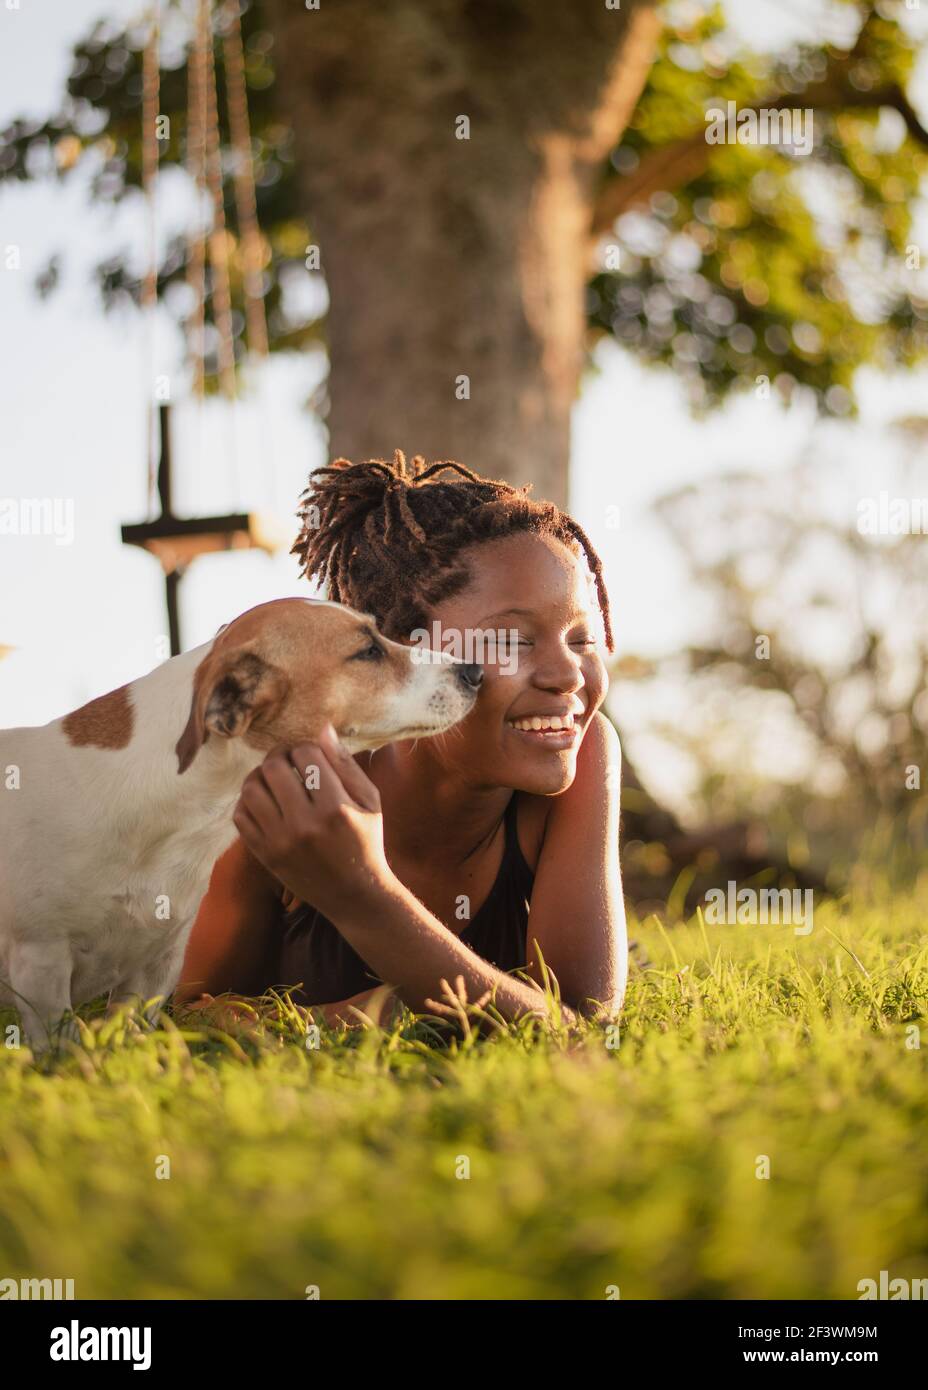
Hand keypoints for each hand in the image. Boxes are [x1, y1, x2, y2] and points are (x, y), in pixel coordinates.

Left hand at [232, 724, 393, 921]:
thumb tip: (321, 728)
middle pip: (273, 767)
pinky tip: (264, 801)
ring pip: (251, 789)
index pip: (306, 755)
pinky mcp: (265, 855)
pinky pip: (240, 815)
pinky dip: (247, 801)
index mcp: (335, 808)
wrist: (355, 895)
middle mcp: (304, 825)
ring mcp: (280, 842)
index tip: (310, 755)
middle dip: (279, 755)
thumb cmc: (366, 841)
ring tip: (274, 778)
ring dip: (260, 775)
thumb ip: (345, 764)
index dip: (306, 747)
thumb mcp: (369, 801)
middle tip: (288, 760)